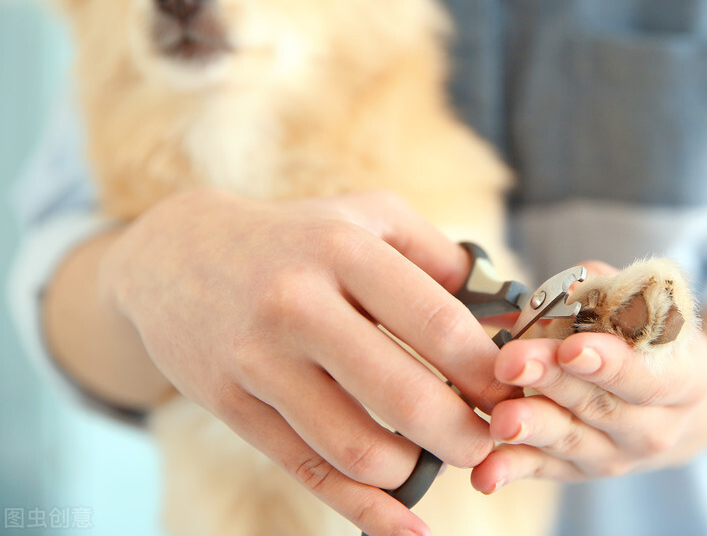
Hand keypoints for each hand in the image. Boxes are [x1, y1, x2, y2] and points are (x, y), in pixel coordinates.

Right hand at [100, 188, 513, 534]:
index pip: (437, 323)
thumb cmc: (296, 236)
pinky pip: (307, 470)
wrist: (175, 255)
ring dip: (415, 468)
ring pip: (355, 446)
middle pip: (403, 395)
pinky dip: (363, 509)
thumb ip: (441, 258)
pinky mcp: (228, 404)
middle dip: (464, 434)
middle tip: (490, 441)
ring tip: (438, 456)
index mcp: (344, 251)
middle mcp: (297, 304)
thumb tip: (509, 314)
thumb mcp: (368, 217)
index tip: (515, 394)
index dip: (487, 371)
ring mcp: (257, 359)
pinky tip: (405, 525)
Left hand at [470, 263, 706, 491]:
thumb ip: (605, 295)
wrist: (672, 405)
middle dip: (553, 382)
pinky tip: (485, 474)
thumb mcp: (649, 307)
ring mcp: (615, 454)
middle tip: (513, 361)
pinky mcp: (578, 470)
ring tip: (502, 417)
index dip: (610, 364)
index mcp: (684, 378)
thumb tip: (557, 294)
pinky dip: (512, 470)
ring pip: (570, 440)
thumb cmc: (654, 341)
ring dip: (532, 427)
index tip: (572, 349)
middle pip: (600, 405)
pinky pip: (543, 469)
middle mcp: (655, 426)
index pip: (648, 376)